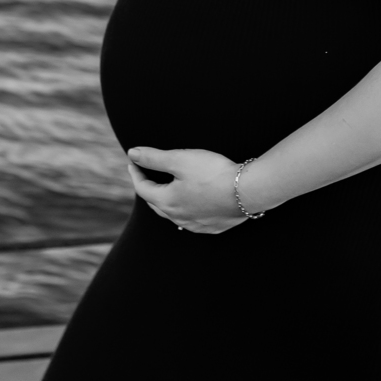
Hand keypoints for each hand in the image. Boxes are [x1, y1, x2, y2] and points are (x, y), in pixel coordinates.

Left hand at [127, 146, 243, 233]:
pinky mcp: (213, 227)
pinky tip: (190, 208)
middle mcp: (178, 218)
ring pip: (173, 215)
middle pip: (156, 204)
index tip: (133, 161)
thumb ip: (154, 157)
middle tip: (146, 175)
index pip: (143, 188)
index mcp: (167, 202)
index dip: (136, 173)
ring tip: (165, 191)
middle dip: (148, 188)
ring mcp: (196, 225)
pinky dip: (185, 211)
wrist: (248, 191)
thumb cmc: (213, 172)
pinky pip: (192, 221)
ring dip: (166, 202)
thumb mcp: (181, 159)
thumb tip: (132, 153)